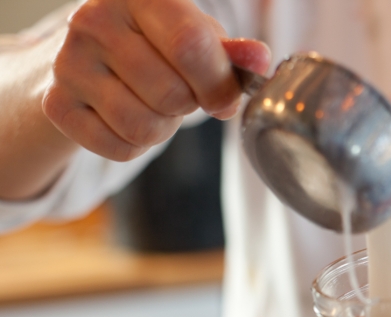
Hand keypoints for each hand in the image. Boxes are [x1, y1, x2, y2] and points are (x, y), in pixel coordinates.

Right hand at [42, 0, 270, 161]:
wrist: (88, 58)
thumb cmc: (156, 44)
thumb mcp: (197, 37)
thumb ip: (230, 52)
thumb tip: (259, 59)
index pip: (190, 45)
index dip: (217, 83)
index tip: (224, 98)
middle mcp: (95, 19)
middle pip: (170, 95)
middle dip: (188, 107)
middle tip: (179, 94)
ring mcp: (68, 61)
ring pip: (143, 127)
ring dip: (162, 130)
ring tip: (155, 106)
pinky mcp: (56, 103)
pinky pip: (118, 148)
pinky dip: (134, 146)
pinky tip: (128, 119)